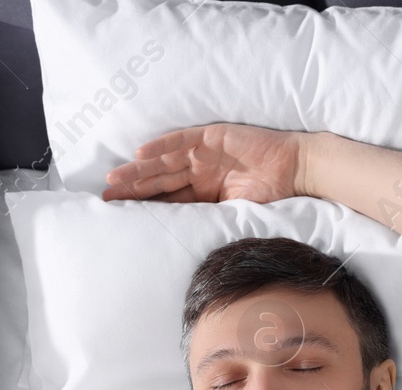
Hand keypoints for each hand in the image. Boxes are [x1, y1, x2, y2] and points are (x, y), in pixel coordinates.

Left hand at [102, 123, 309, 203]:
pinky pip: (181, 141)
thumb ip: (210, 220)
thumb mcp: (235, 213)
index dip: (144, 205)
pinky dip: (161, 147)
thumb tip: (184, 241)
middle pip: (158, 180)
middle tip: (105, 197)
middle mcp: (198, 171)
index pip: (167, 199)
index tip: (119, 215)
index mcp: (203, 191)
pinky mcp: (211, 136)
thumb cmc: (272, 195)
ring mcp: (203, 153)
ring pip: (163, 162)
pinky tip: (141, 154)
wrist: (295, 169)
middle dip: (132, 188)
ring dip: (138, 170)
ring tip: (114, 179)